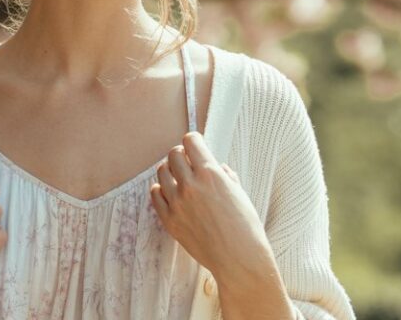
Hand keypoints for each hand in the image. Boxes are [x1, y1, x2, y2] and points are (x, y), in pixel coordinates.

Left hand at [150, 132, 270, 283]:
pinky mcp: (169, 219)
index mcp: (210, 174)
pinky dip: (161, 189)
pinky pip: (155, 194)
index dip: (194, 141)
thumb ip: (224, 175)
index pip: (190, 141)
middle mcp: (190, 185)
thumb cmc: (245, 226)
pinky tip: (170, 193)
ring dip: (170, 170)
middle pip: (173, 153)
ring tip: (178, 177)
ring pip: (161, 171)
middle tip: (187, 161)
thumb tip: (216, 166)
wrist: (238, 258)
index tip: (195, 145)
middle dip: (181, 154)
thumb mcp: (239, 193)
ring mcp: (177, 202)